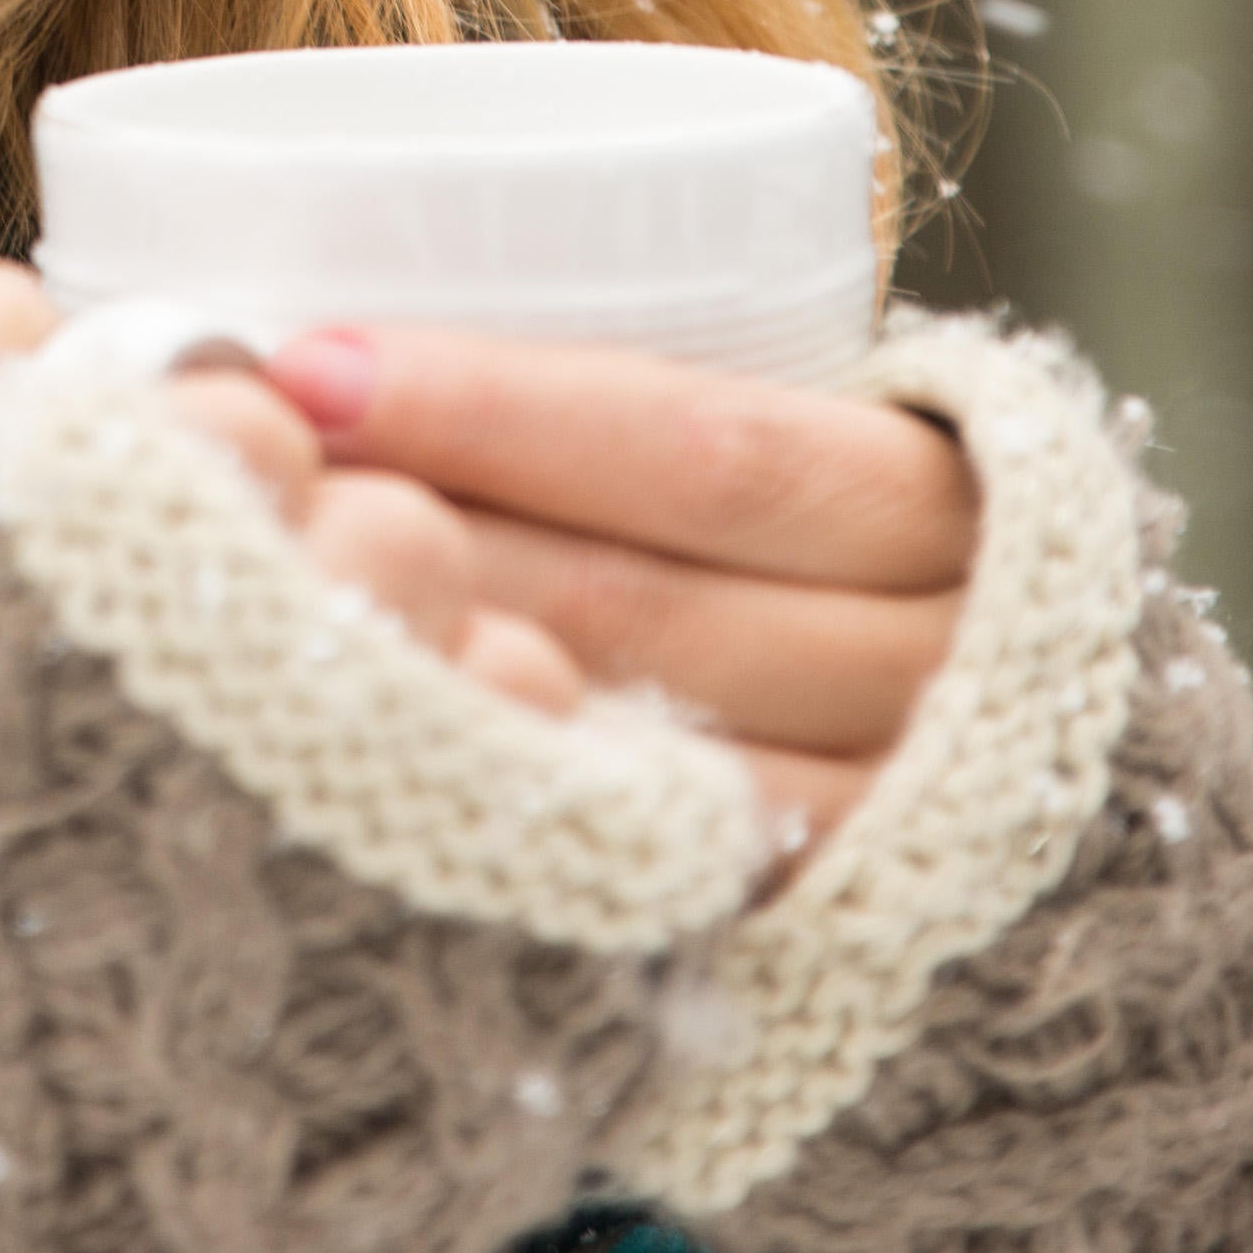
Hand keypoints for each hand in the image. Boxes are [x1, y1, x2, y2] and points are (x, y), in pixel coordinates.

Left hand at [0, 266, 978, 875]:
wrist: (1027, 775)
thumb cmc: (858, 547)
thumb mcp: (811, 434)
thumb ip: (668, 384)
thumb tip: (341, 296)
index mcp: (944, 502)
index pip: (701, 449)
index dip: (496, 408)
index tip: (306, 360)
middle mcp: (940, 672)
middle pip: (637, 613)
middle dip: (418, 548)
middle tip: (225, 487)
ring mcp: (889, 836)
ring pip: (624, 762)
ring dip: (434, 692)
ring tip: (250, 621)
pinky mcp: (819, 957)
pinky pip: (644, 903)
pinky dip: (507, 842)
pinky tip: (367, 792)